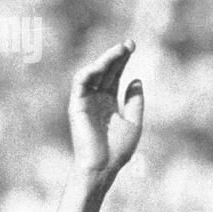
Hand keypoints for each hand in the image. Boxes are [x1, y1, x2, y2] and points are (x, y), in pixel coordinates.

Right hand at [68, 40, 143, 184]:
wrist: (103, 167)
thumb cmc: (118, 150)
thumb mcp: (133, 123)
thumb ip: (134, 102)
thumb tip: (136, 80)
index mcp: (110, 101)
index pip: (116, 75)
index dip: (123, 60)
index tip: (133, 46)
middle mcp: (97, 97)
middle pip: (106, 71)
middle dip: (116, 56)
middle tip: (129, 44)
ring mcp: (86, 100)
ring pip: (94, 73)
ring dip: (105, 61)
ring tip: (120, 51)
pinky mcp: (76, 104)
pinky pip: (80, 83)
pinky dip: (89, 73)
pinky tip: (101, 66)